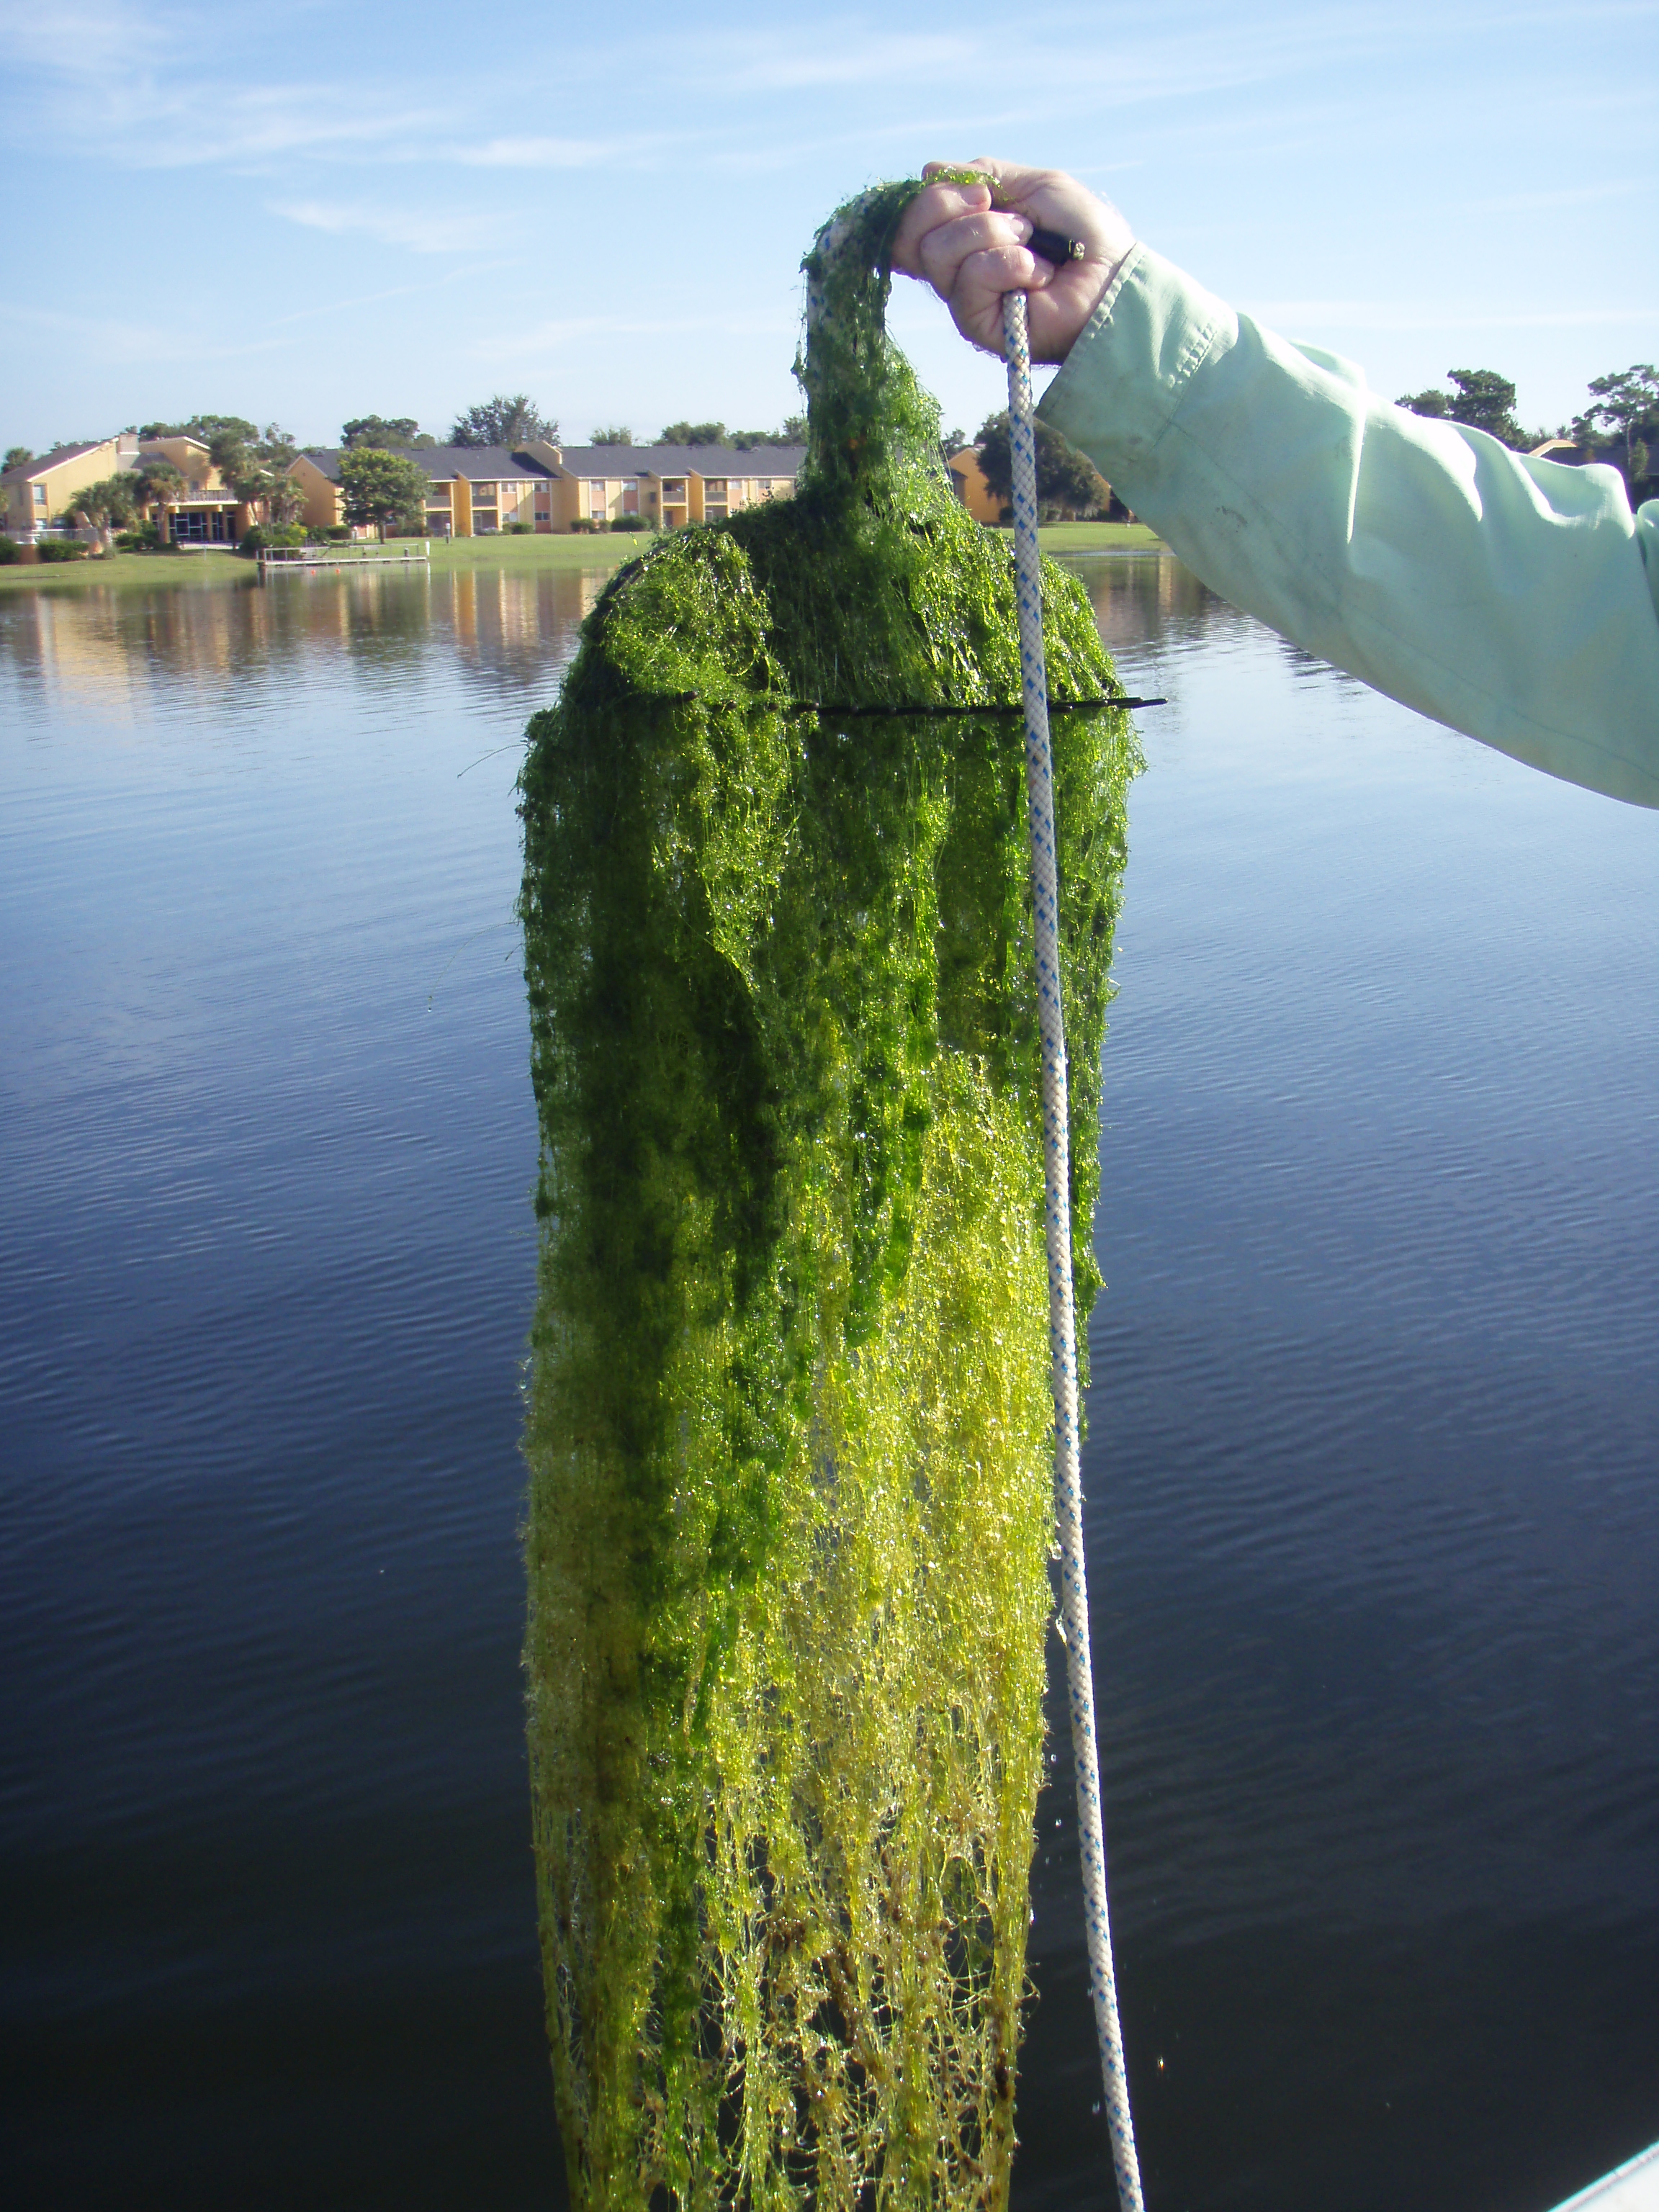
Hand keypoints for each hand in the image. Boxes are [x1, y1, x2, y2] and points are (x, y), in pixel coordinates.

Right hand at [890, 157, 1133, 364]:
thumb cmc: (1084, 234)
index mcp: (965, 238)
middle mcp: (957, 271)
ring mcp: (965, 300)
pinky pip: (969, 280)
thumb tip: (929, 169)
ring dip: (993, 234)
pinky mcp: (977, 326)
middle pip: (915, 236)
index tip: (979, 191)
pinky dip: (1009, 264)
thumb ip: (985, 174)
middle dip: (957, 209)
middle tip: (1006, 212)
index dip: (931, 197)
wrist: (1114, 277)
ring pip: (939, 253)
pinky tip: (1037, 274)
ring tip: (1032, 245)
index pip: (913, 221)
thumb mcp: (1035, 186)